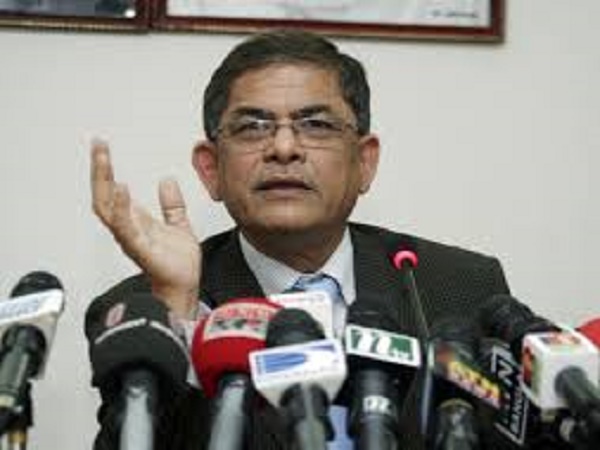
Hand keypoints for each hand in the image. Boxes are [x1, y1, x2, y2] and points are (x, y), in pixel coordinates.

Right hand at [91, 139, 200, 317]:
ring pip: (107, 208)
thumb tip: (167, 181)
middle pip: (103, 195)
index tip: (102, 147)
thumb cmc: (178, 264)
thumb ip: (172, 204)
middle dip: (99, 170)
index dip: (105, 169)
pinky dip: (121, 209)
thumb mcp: (178, 224)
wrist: (185, 286)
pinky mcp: (141, 248)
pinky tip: (121, 190)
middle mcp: (128, 228)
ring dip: (104, 183)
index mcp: (136, 221)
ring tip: (104, 160)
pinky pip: (126, 227)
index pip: (113, 190)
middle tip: (98, 146)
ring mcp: (131, 238)